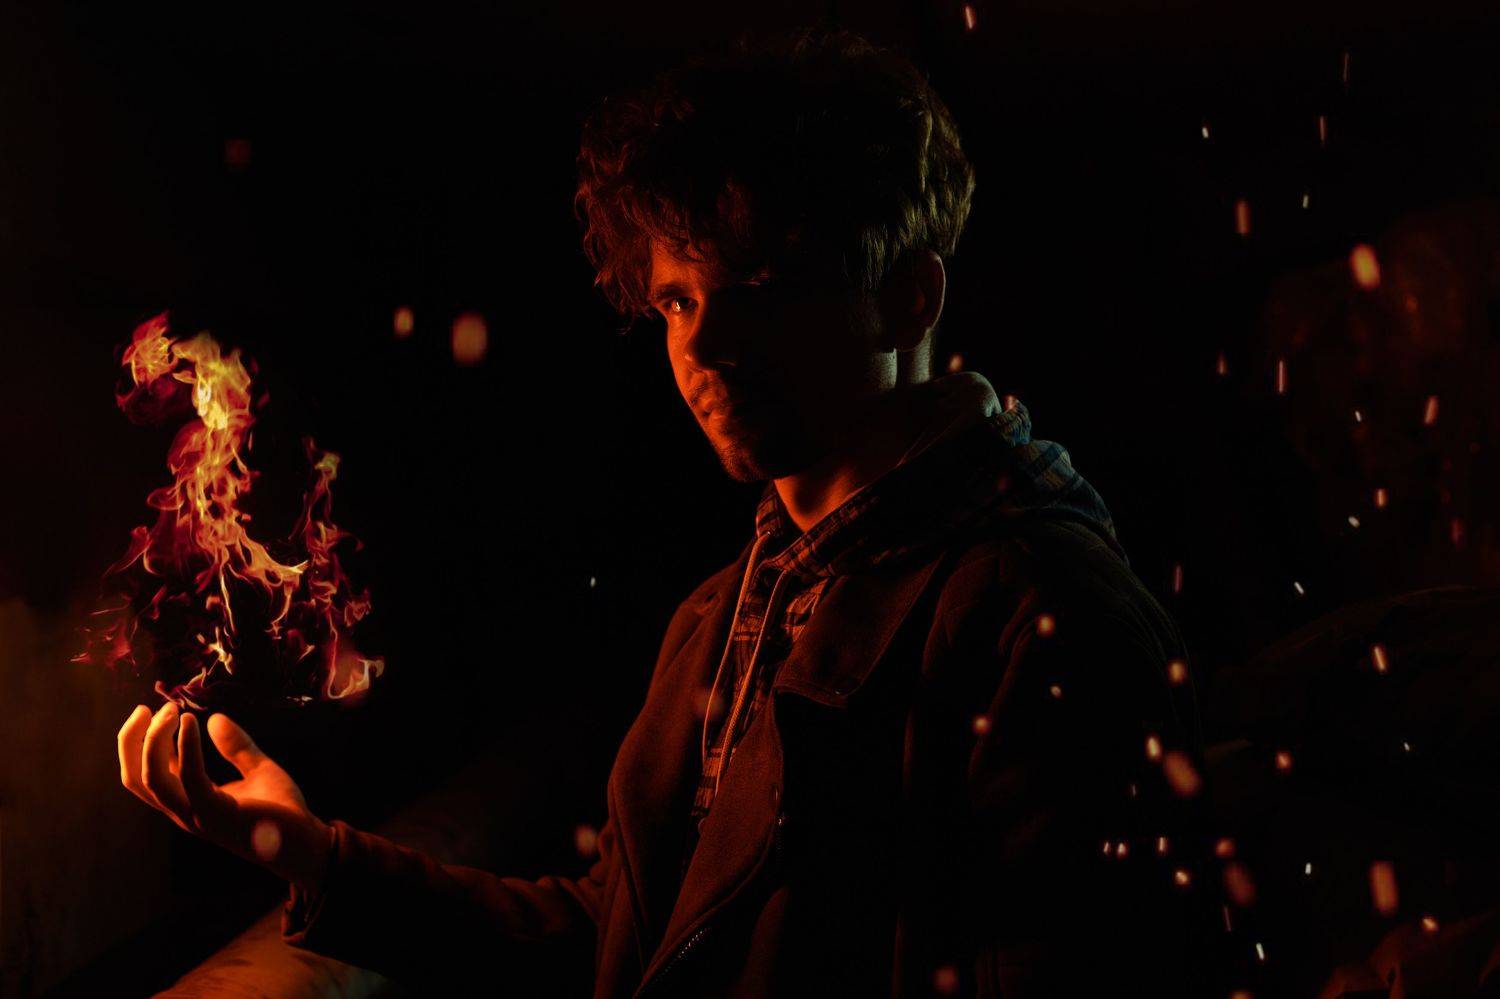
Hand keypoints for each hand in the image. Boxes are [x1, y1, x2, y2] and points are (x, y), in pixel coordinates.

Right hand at [117, 702, 334, 890]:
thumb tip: (215, 718)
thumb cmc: (281, 810)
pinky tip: (192, 722)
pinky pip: (190, 779)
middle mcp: (184, 811)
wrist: (305, 843)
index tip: (155, 710)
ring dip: (153, 742)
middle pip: (135, 779)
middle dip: (132, 740)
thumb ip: (236, 746)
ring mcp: (196, 816)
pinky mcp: (216, 815)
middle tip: (149, 707)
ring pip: (151, 781)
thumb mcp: (257, 769)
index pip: (145, 774)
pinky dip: (186, 748)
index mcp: (188, 801)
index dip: (141, 742)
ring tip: (170, 711)